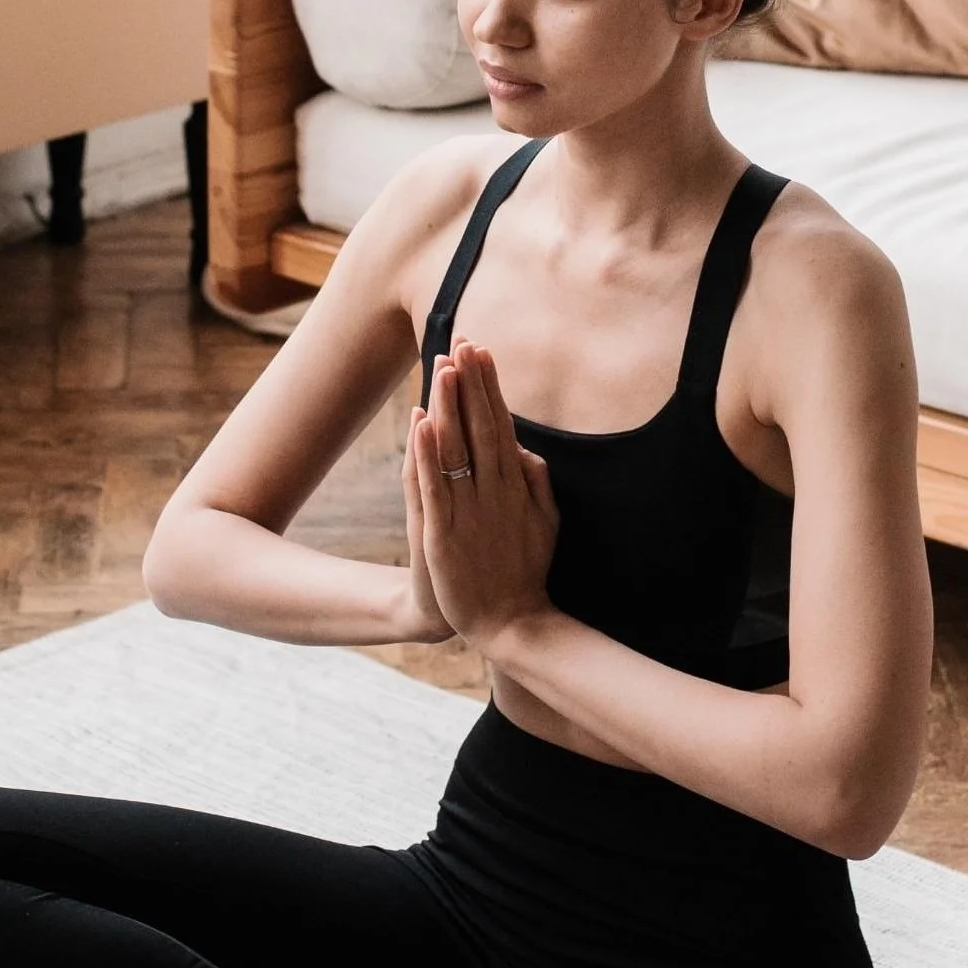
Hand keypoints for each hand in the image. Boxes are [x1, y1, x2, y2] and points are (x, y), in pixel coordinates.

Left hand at [406, 343, 558, 656]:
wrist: (511, 625)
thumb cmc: (526, 572)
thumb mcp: (546, 524)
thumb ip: (537, 484)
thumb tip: (527, 448)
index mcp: (516, 487)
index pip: (501, 425)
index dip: (490, 387)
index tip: (481, 352)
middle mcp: (494, 492)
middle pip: (481, 427)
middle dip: (471, 384)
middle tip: (463, 342)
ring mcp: (470, 512)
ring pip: (457, 449)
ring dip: (449, 407)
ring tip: (442, 367)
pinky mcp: (444, 535)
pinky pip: (434, 488)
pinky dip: (427, 456)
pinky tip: (420, 424)